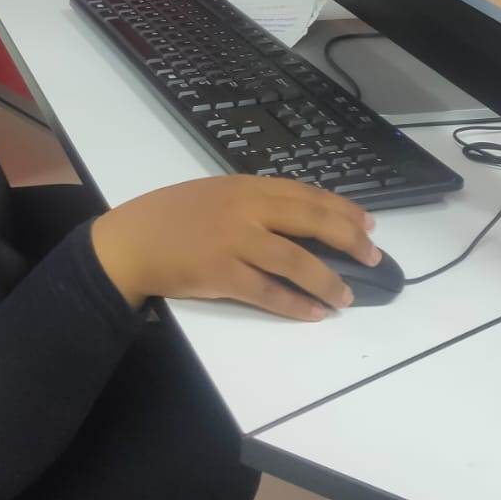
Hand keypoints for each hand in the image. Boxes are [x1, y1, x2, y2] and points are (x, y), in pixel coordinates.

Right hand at [90, 175, 379, 320]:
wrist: (127, 242)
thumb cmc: (167, 216)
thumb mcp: (211, 194)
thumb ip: (249, 201)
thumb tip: (296, 220)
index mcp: (242, 186)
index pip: (304, 194)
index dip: (340, 209)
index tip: (367, 223)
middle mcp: (243, 209)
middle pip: (309, 221)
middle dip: (348, 240)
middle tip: (373, 257)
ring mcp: (233, 242)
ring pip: (295, 261)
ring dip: (328, 281)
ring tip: (345, 297)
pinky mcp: (221, 275)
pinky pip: (268, 292)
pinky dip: (295, 304)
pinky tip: (313, 314)